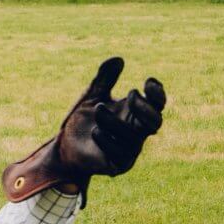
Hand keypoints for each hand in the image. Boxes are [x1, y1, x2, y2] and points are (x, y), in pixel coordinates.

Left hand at [58, 57, 165, 176]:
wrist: (65, 144)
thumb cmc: (83, 119)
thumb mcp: (92, 95)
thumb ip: (105, 79)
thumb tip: (119, 59)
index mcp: (134, 113)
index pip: (156, 104)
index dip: (157, 94)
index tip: (147, 82)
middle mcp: (137, 131)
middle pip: (155, 122)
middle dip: (146, 108)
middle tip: (130, 95)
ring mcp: (129, 149)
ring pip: (134, 137)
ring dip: (116, 121)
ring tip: (98, 110)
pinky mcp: (117, 165)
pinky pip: (120, 154)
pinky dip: (109, 141)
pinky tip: (96, 131)